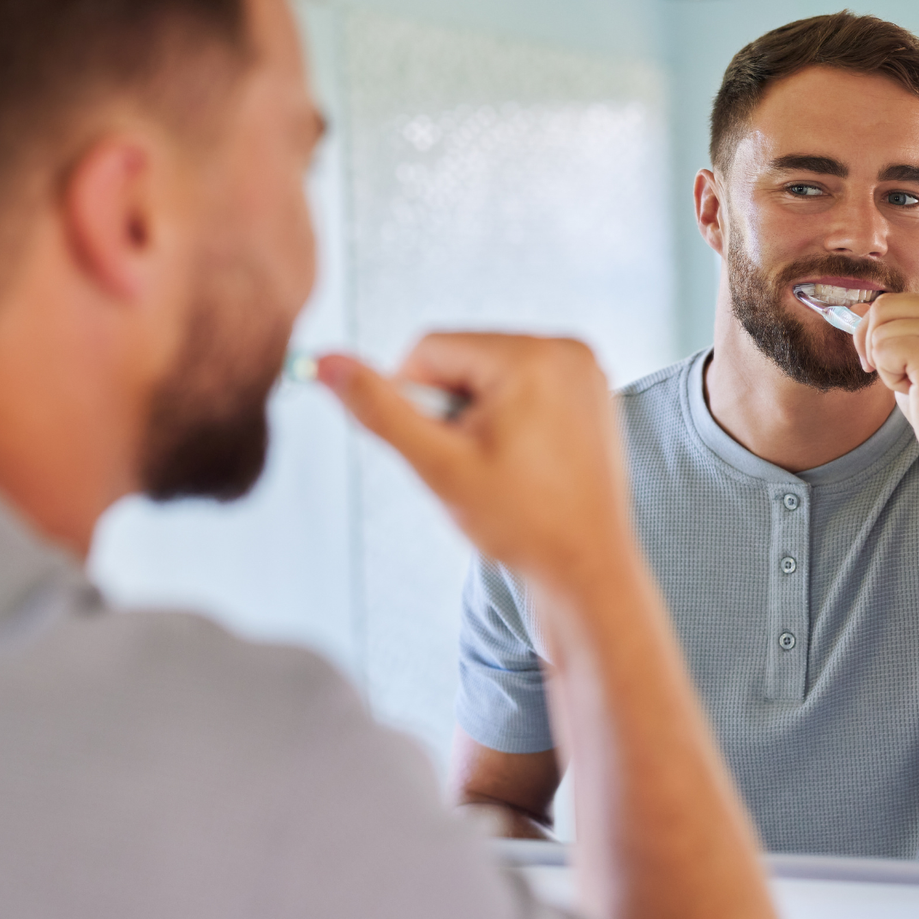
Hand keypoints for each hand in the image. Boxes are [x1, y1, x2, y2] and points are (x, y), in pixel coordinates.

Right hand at [317, 334, 635, 588]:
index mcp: (531, 354)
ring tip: (503, 469)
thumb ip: (379, 410)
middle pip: (464, 358)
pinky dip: (510, 420)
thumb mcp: (438, 465)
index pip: (430, 347)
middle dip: (453, 410)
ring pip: (491, 375)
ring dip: (478, 417)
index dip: (416, 401)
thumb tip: (325, 363)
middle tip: (476, 466)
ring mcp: (586, 370)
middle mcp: (567, 348)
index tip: (442, 451)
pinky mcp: (593, 393)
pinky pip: (525, 388)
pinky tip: (526, 465)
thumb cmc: (520, 524)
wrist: (587, 570)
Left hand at [851, 293, 918, 481]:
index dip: (874, 334)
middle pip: (881, 308)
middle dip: (872, 346)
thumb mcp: (917, 359)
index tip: (889, 364)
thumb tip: (853, 308)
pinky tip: (918, 392)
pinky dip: (890, 378)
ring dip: (886, 367)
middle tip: (898, 377)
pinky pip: (882, 351)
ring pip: (878, 333)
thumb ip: (893, 329)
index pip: (890, 301)